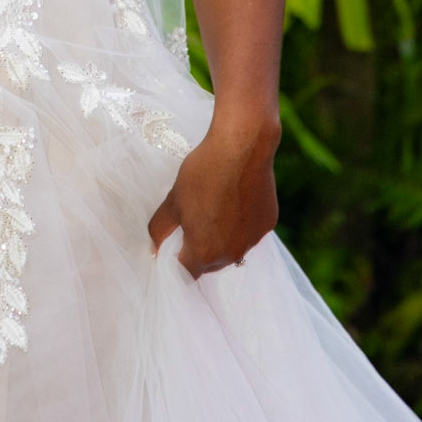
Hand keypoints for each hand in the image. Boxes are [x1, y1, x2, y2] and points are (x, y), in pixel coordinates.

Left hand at [148, 112, 278, 276]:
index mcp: (204, 252)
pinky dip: (240, 224)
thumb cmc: (203, 173)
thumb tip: (153, 247)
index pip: (186, 273)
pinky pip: (249, 233)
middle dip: (198, 250)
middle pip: (210, 264)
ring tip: (214, 207)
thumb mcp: (173, 200)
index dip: (176, 262)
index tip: (172, 246)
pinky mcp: (268, 225)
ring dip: (221, 238)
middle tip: (192, 222)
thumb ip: (160, 229)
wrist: (242, 148)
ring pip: (231, 248)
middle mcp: (231, 254)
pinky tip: (235, 199)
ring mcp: (252, 241)